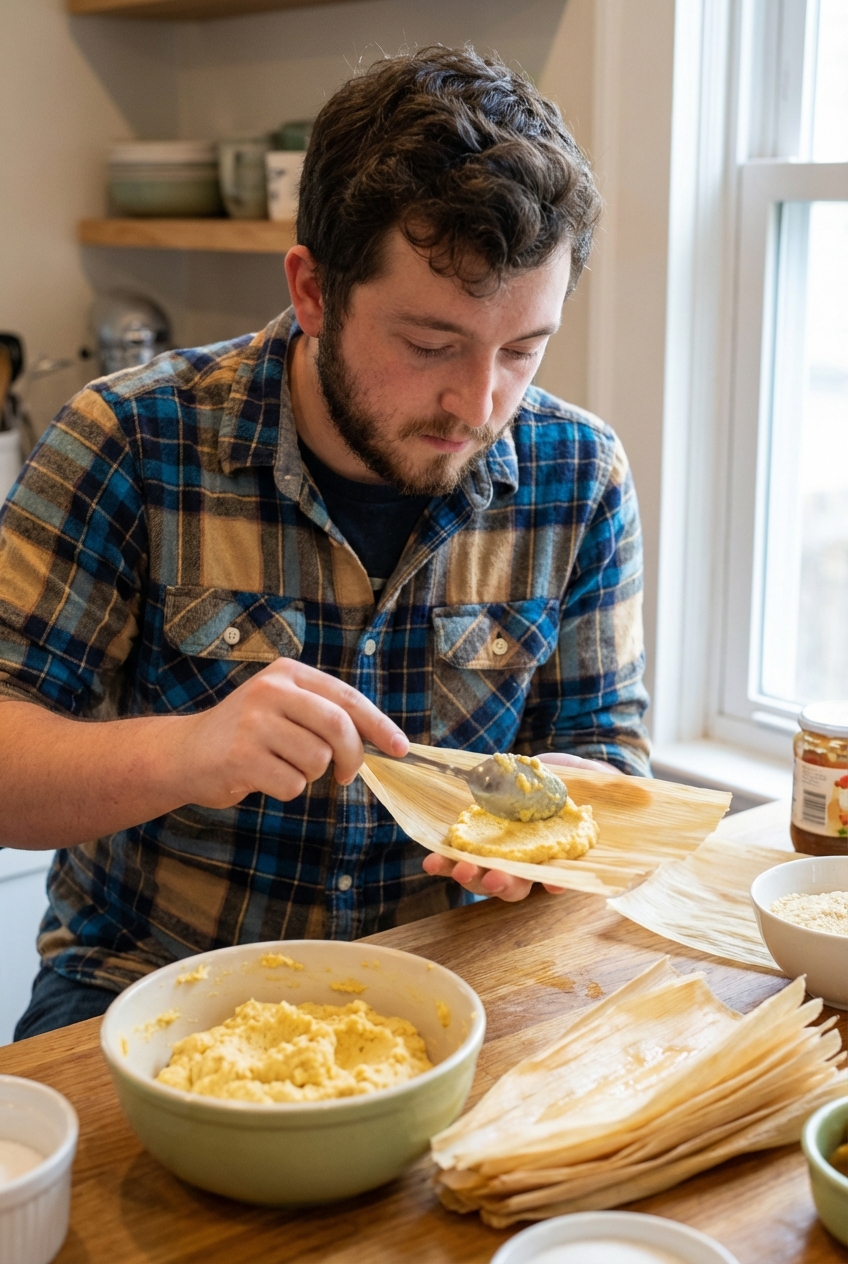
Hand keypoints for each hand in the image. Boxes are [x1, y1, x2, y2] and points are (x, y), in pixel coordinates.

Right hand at [183, 658, 407, 806]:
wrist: (184, 754)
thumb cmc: (246, 735)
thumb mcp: (282, 707)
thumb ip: (323, 715)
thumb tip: (383, 742)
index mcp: (287, 673)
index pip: (347, 698)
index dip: (379, 725)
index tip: (401, 749)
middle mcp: (270, 691)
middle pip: (338, 727)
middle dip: (352, 757)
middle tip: (346, 774)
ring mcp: (254, 723)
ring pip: (317, 760)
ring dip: (310, 775)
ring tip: (282, 766)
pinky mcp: (241, 756)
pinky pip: (292, 784)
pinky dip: (287, 790)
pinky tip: (262, 778)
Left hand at [420, 750, 620, 899]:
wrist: (551, 767)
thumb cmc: (586, 781)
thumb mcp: (604, 782)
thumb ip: (614, 791)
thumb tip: (639, 795)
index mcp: (560, 852)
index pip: (558, 875)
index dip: (554, 882)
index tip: (552, 885)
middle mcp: (530, 860)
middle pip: (516, 883)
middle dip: (503, 883)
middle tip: (494, 879)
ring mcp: (503, 851)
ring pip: (485, 874)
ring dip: (470, 876)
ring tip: (456, 871)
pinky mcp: (479, 835)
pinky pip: (461, 853)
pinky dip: (447, 859)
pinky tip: (433, 862)